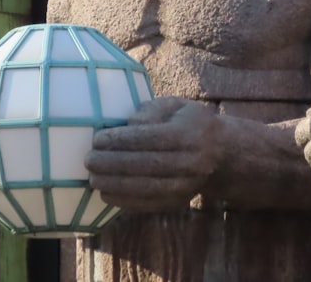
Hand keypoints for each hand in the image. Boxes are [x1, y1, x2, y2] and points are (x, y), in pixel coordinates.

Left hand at [85, 97, 222, 211]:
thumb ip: (152, 110)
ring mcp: (185, 185)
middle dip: (111, 163)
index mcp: (190, 134)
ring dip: (114, 184)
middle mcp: (190, 161)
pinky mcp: (178, 202)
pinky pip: (147, 204)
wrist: (221, 154)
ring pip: (144, 187)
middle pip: (144, 164)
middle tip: (89, 160)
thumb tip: (128, 124)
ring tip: (93, 177)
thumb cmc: (191, 123)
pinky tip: (107, 192)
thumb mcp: (177, 106)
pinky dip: (123, 200)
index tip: (97, 139)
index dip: (120, 140)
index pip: (149, 138)